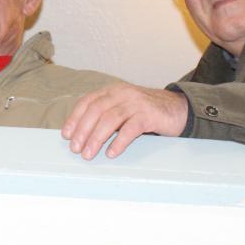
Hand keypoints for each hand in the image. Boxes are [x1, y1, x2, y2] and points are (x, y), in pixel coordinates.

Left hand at [62, 83, 188, 159]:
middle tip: (76, 149)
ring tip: (89, 154)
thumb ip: (105, 115)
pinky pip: (131, 128)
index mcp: (112, 91)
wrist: (178, 109)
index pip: (87, 101)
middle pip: (96, 110)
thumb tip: (80, 135)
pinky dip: (119, 142)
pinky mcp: (150, 115)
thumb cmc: (145, 112)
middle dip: (83, 130)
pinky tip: (112, 153)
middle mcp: (122, 93)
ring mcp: (136, 103)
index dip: (75, 118)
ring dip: (96, 138)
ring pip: (111, 119)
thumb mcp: (122, 108)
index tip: (66, 135)